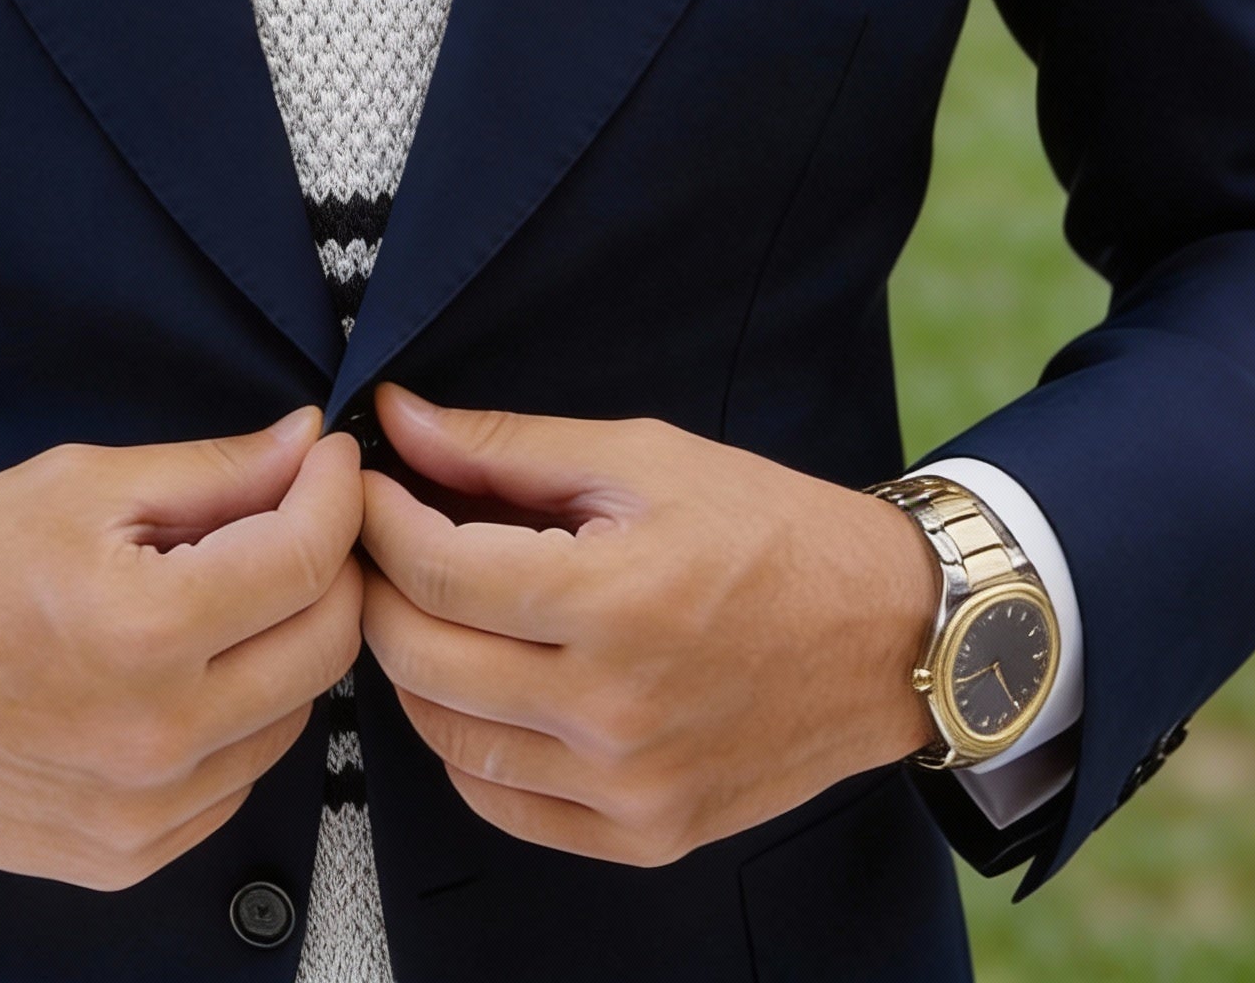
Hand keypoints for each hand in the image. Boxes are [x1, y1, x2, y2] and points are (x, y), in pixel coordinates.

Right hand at [0, 408, 363, 888]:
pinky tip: (186, 671)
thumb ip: (212, 471)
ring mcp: (145, 811)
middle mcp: (157, 734)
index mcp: (145, 629)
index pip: (308, 559)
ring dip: (285, 644)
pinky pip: (237, 779)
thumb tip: (305, 446)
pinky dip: (238, 719)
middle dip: (331, 566)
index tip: (329, 462)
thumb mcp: (80, 485)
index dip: (335, 494)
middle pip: (326, 644)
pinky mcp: (127, 855)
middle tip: (298, 518)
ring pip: (294, 716)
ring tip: (223, 595)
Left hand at [358, 386, 936, 866]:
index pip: (435, 570)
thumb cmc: (768, 529)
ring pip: (445, 737)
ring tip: (431, 605)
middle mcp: (614, 709)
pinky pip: (500, 802)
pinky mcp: (643, 834)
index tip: (367, 483)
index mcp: (615, 600)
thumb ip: (506, 447)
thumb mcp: (641, 458)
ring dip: (414, 665)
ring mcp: (627, 785)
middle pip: (421, 656)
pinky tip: (482, 683)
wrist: (887, 635)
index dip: (378, 518)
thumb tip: (398, 421)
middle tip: (381, 539)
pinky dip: (466, 744)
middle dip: (378, 585)